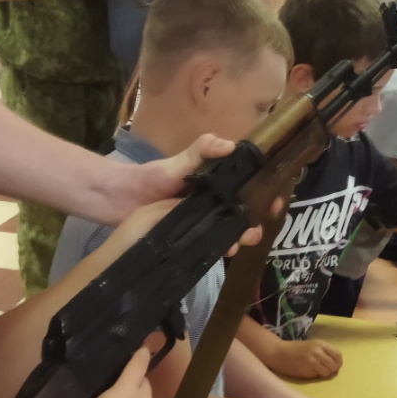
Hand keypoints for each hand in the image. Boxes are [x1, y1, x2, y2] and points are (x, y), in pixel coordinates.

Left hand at [95, 135, 263, 248]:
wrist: (119, 202)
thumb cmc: (150, 178)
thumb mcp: (177, 163)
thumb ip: (200, 151)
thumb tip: (230, 145)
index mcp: (215, 180)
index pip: (248, 184)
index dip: (266, 192)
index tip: (277, 202)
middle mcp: (213, 200)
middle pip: (245, 211)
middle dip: (256, 220)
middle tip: (256, 230)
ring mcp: (203, 220)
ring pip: (231, 229)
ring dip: (241, 237)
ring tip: (240, 243)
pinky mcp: (191, 237)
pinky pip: (212, 244)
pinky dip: (221, 248)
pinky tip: (224, 253)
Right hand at [269, 336, 342, 380]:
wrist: (278, 353)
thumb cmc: (295, 349)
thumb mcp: (312, 346)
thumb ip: (324, 352)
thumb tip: (336, 363)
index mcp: (320, 344)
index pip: (338, 355)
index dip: (337, 362)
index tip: (332, 365)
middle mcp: (318, 351)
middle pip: (335, 365)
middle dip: (331, 370)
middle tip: (324, 369)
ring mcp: (312, 361)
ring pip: (328, 372)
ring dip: (323, 374)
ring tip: (315, 371)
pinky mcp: (307, 370)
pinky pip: (318, 376)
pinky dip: (315, 376)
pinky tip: (308, 371)